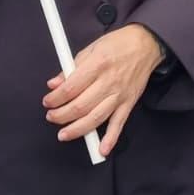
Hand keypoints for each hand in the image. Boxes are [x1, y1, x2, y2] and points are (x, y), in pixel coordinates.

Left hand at [43, 24, 163, 155]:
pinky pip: (119, 124)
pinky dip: (110, 139)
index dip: (55, 98)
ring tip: (63, 134)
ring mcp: (119, 95)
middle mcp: (109, 82)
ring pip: (96, 118)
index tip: (47, 101)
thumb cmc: (117, 44)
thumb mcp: (91, 49)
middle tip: (51, 117)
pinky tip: (101, 150)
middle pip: (81, 106)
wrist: (146, 45)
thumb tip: (54, 84)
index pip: (71, 88)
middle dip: (61, 115)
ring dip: (77, 130)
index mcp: (97, 65)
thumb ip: (71, 67)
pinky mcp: (128, 103)